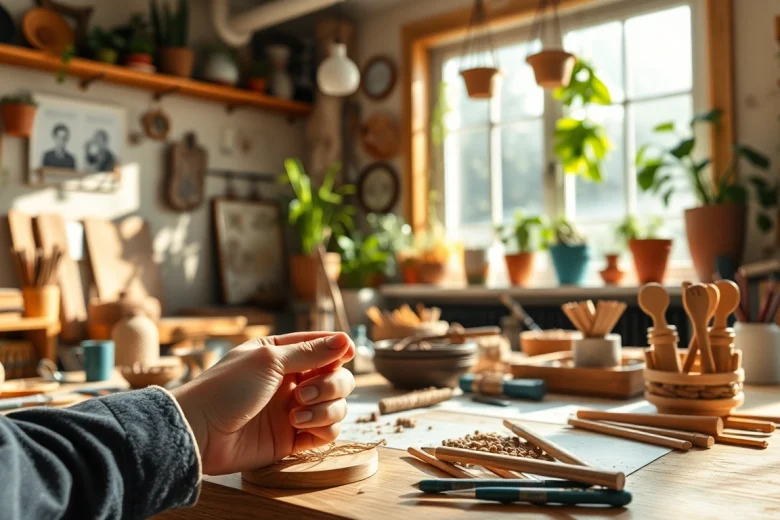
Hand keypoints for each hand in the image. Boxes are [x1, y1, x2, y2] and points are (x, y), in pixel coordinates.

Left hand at [172, 332, 354, 474]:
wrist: (201, 432)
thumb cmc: (227, 388)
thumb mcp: (269, 360)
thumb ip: (310, 352)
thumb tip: (345, 340)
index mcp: (282, 354)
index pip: (323, 346)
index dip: (339, 349)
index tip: (348, 352)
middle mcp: (292, 380)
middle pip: (338, 377)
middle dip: (331, 384)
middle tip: (304, 391)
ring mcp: (295, 410)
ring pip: (337, 405)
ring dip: (325, 408)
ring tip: (295, 414)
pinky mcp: (294, 438)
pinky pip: (328, 432)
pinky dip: (323, 428)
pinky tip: (299, 425)